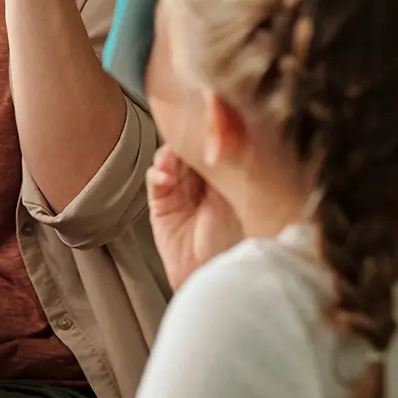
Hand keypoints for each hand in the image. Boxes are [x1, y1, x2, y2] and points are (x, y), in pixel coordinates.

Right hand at [146, 146, 243, 289]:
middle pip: (189, 150)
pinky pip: (155, 183)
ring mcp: (180, 193)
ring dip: (169, 155)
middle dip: (185, 140)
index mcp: (227, 178)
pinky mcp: (162, 207)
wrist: (218, 276)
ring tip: (172, 155)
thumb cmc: (239, 242)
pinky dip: (157, 174)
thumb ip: (232, 166)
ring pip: (170, 161)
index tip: (205, 121)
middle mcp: (203, 183)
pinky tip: (164, 176)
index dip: (207, 133)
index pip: (213, 147)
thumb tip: (225, 135)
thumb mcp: (242, 197)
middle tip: (186, 133)